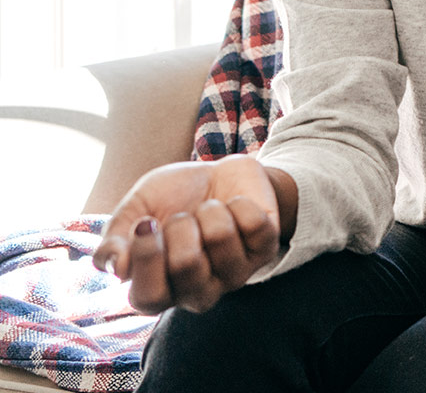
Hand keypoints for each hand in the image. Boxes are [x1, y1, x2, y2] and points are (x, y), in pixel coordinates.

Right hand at [93, 155, 287, 313]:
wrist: (217, 172)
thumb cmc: (170, 199)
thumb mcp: (134, 210)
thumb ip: (115, 239)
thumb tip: (116, 267)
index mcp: (157, 291)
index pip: (148, 298)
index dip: (146, 257)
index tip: (146, 222)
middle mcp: (196, 293)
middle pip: (186, 264)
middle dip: (180, 224)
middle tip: (183, 216)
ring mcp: (234, 276)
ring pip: (221, 238)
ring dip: (211, 211)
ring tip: (210, 211)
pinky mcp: (265, 251)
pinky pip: (253, 223)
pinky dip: (240, 202)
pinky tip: (235, 207)